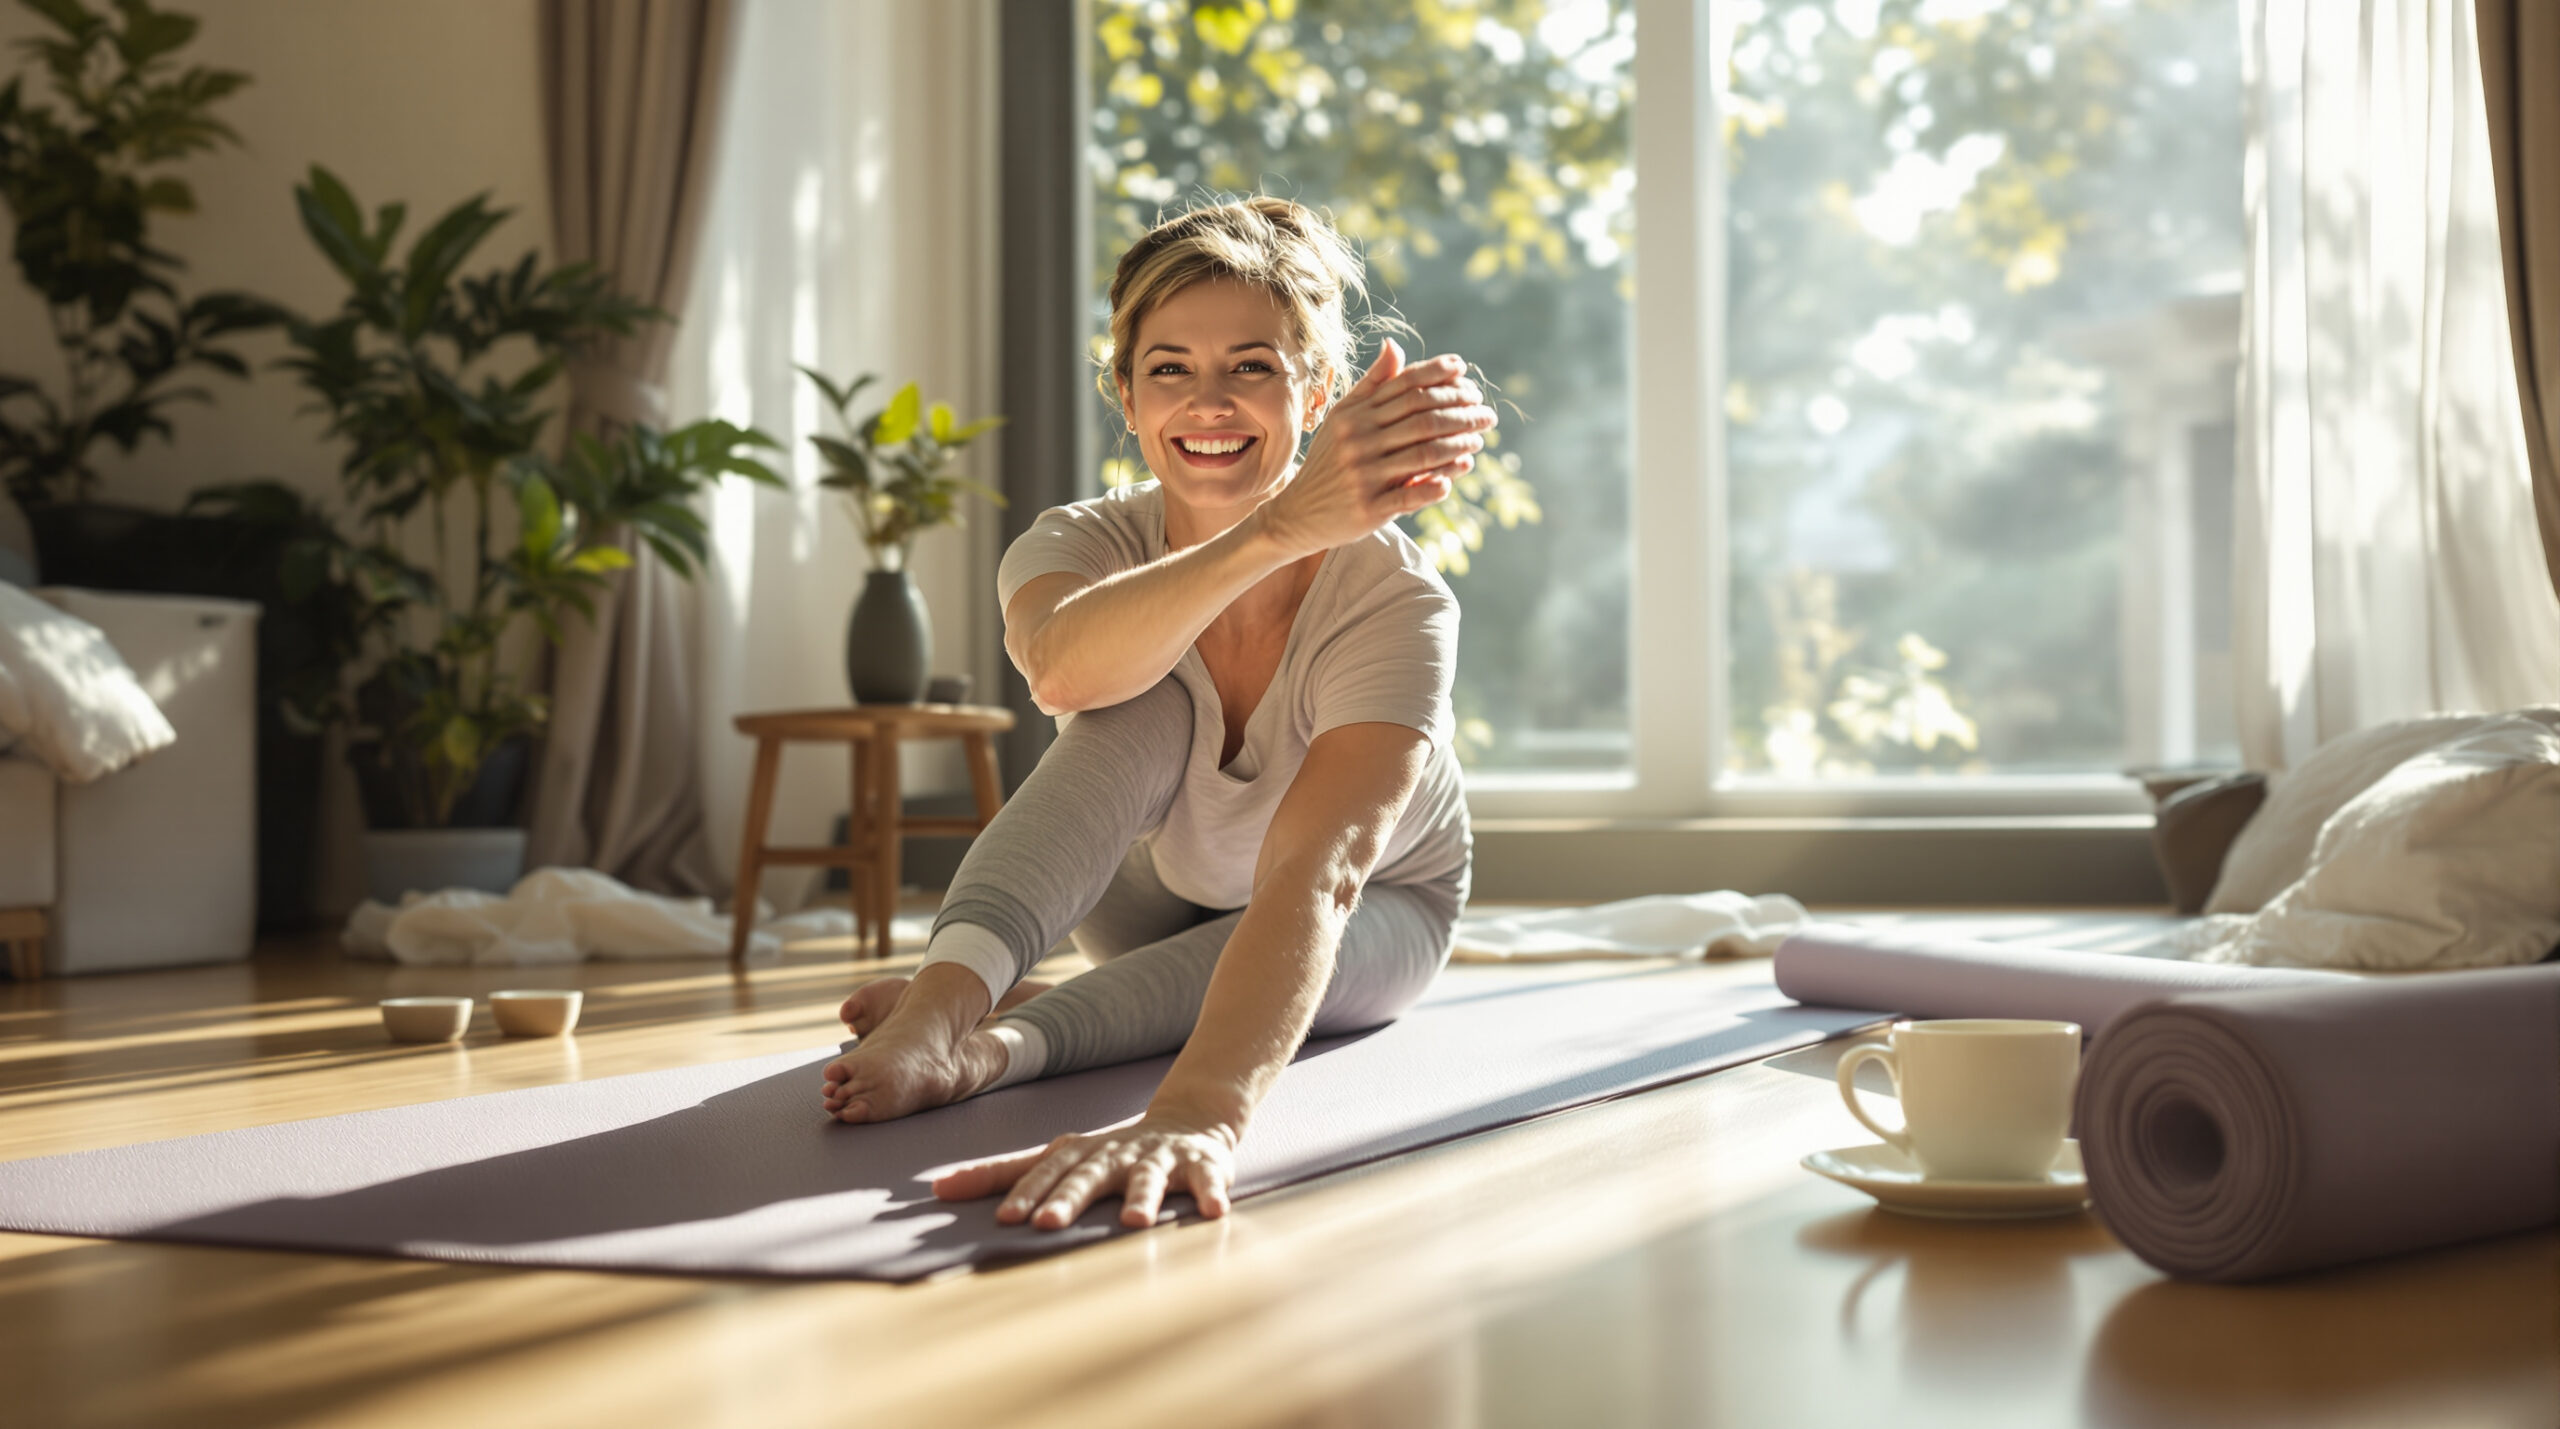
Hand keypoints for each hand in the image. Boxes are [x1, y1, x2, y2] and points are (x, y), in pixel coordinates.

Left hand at [931, 1111, 1238, 1229]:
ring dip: (1141, 1198)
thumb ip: (1001, 1175)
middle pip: (1088, 1176)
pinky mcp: (1202, 1167)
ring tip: (1133, 1222)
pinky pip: (1208, 1182)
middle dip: (1068, 1198)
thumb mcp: (1058, 1157)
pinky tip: (1214, 1214)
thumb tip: (936, 1190)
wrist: (1189, 1119)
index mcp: (1079, 1154)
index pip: (1046, 1171)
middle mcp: (1114, 1154)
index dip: (1026, 1191)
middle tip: (1047, 1224)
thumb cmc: (1109, 1152)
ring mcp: (1159, 1159)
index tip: (1004, 1218)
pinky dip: (1211, 1195)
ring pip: (1148, 1179)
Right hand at [1255, 339, 1499, 558]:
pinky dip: (1437, 484)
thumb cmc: (1329, 461)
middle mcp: (1359, 440)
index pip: (1406, 386)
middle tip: (1487, 414)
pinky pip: (1412, 494)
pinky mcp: (1369, 508)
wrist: (1298, 513)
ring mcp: (1364, 475)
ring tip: (1478, 440)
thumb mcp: (1343, 418)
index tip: (1465, 372)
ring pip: (1424, 454)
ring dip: (1459, 446)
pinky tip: (1456, 475)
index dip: (1439, 375)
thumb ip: (1373, 385)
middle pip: (1422, 418)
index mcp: (1355, 414)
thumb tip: (1395, 345)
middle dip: (1462, 412)